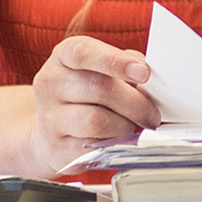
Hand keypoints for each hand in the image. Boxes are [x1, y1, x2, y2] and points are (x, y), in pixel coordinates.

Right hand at [29, 35, 158, 174]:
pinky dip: (113, 144)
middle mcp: (50, 83)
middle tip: (152, 113)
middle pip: (99, 89)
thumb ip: (126, 64)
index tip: (144, 73)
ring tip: (132, 125)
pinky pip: (92, 148)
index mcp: (64, 56)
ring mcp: (49, 118)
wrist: (50, 131)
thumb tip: (148, 76)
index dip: (116, 61)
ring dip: (125, 125)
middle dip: (136, 102)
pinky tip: (116, 139)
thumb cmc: (86, 92)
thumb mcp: (102, 68)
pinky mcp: (55, 149)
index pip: (85, 52)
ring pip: (97, 121)